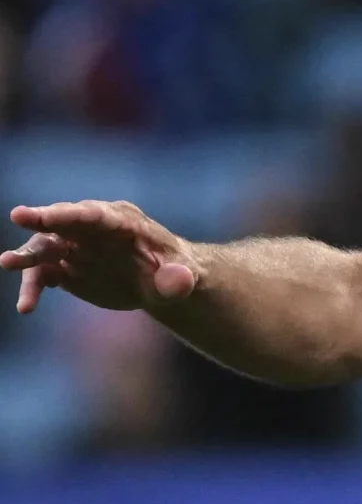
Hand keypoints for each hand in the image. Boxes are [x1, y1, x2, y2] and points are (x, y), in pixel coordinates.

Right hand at [0, 201, 196, 313]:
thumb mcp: (183, 277)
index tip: (48, 214)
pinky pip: (43, 275)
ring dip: (27, 256)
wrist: (161, 284)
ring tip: (6, 263)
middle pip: (64, 221)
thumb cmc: (176, 272)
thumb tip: (178, 281)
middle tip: (19, 215)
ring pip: (45, 247)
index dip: (72, 214)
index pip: (95, 215)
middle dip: (42, 218)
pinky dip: (33, 288)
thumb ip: (178, 278)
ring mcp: (77, 247)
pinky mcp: (66, 267)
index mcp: (123, 221)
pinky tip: (27, 307)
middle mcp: (94, 229)